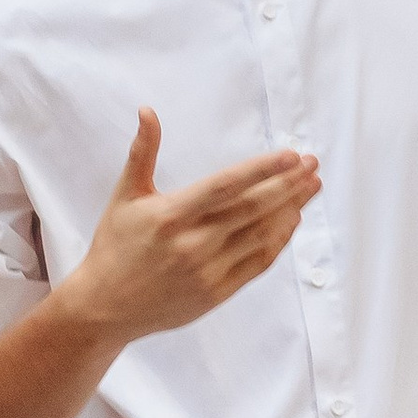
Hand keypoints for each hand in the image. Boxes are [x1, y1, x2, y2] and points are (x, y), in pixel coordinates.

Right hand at [68, 112, 318, 342]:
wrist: (105, 306)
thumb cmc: (114, 246)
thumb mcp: (124, 196)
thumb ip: (142, 153)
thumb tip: (147, 111)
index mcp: (170, 215)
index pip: (226, 186)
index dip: (262, 169)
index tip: (291, 155)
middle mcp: (192, 243)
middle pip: (252, 209)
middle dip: (288, 184)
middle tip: (312, 165)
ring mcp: (206, 271)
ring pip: (260, 235)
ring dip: (290, 209)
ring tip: (310, 186)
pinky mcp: (215, 293)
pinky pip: (257, 264)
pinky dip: (278, 241)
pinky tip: (291, 220)